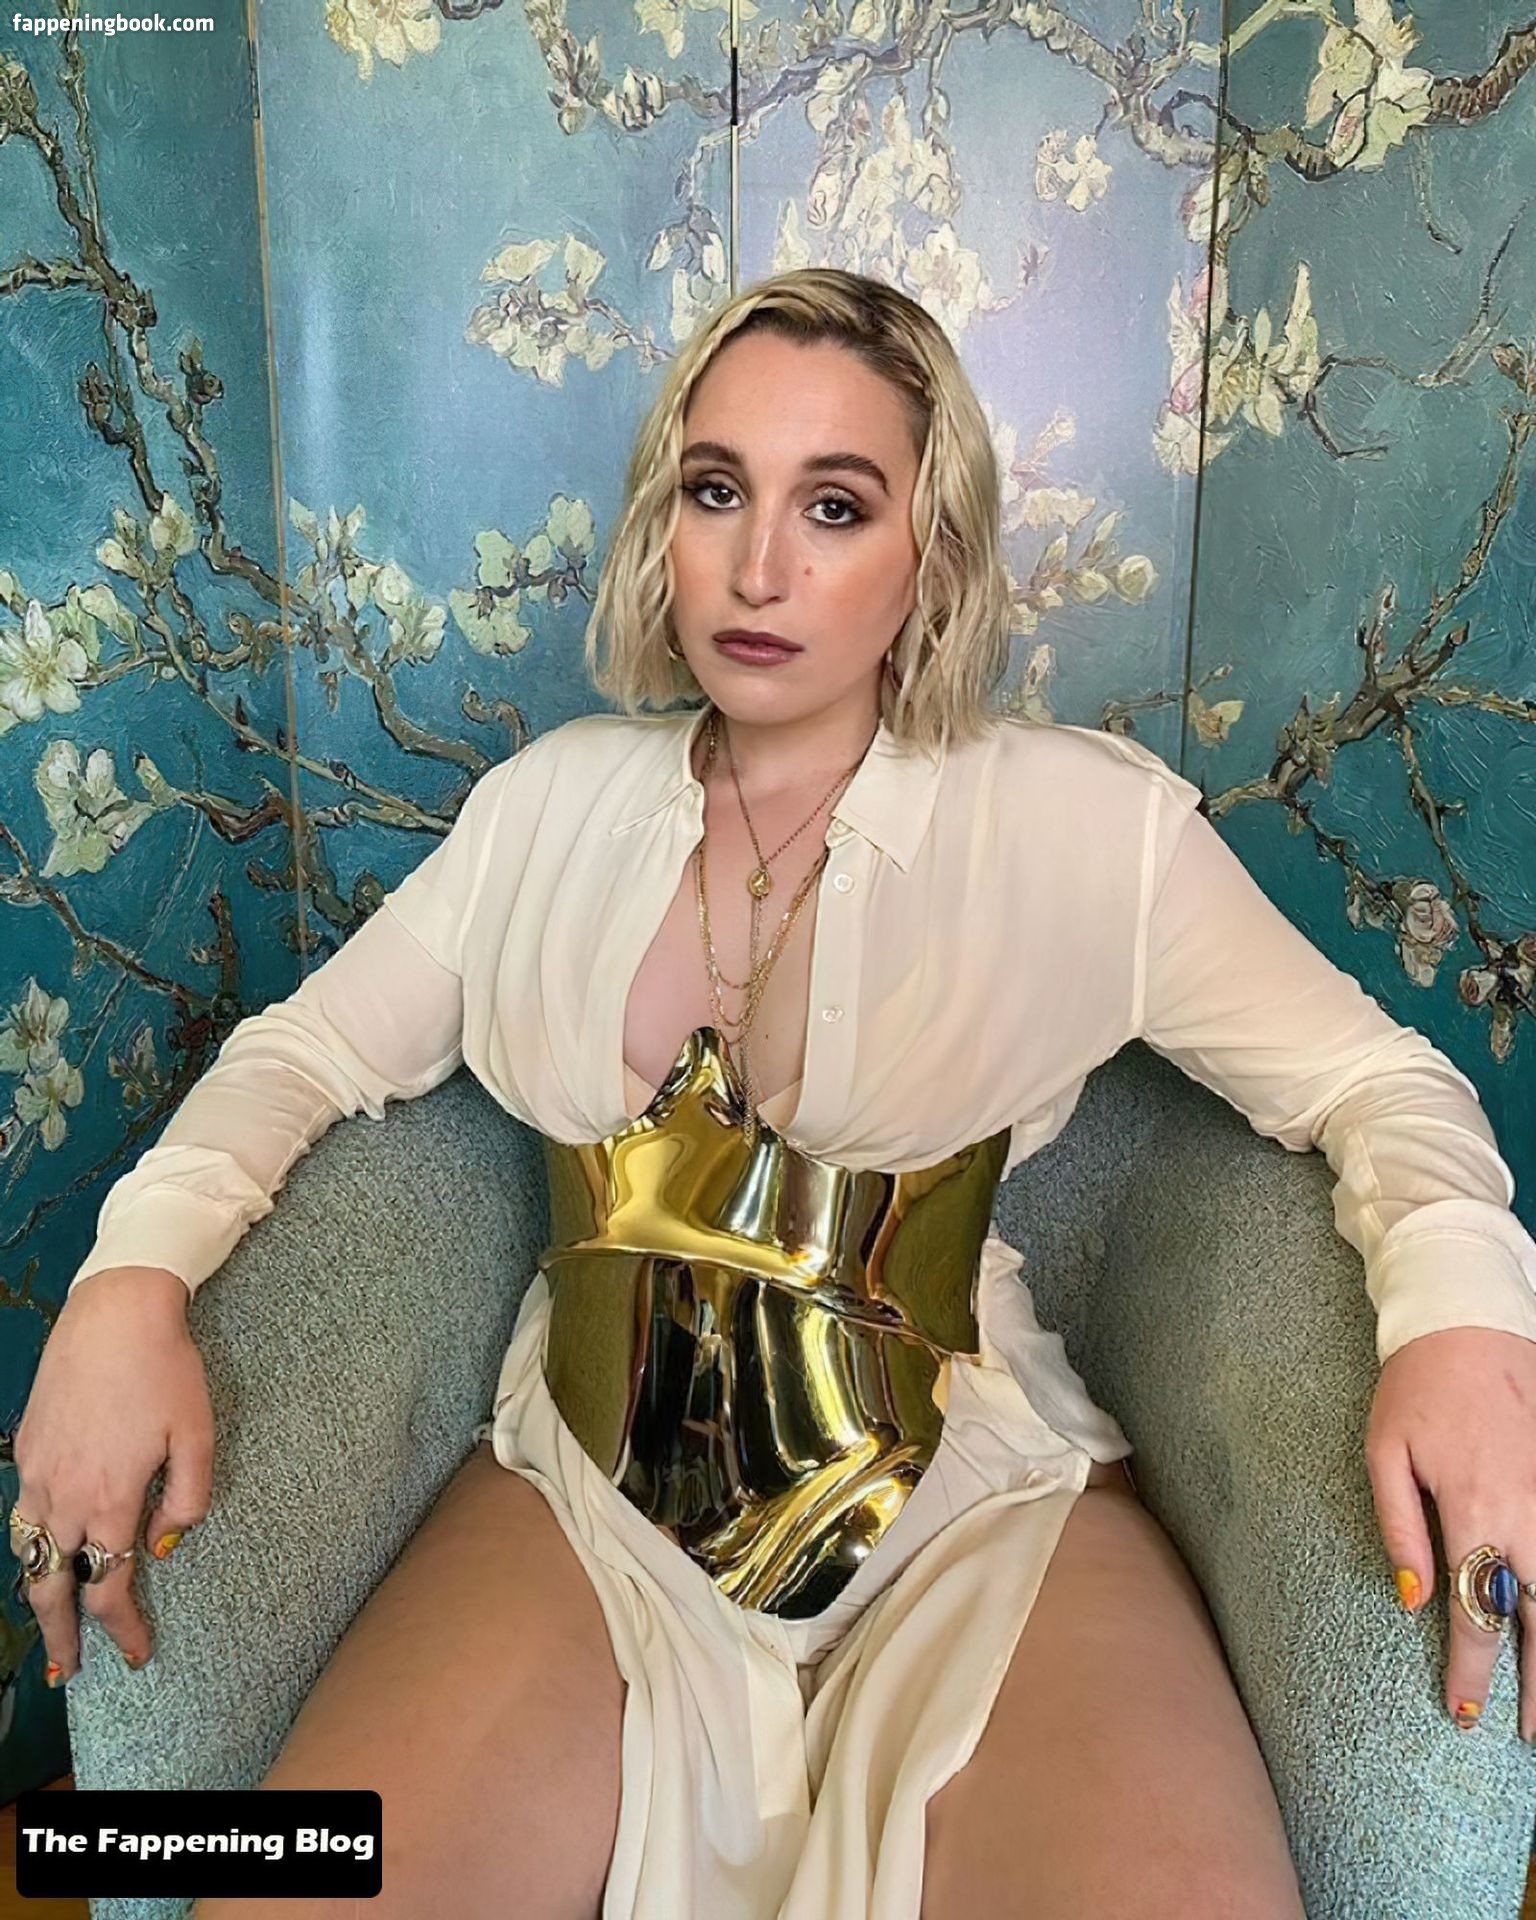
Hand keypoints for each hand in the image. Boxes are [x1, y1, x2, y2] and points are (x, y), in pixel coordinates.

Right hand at [12, 1266, 213, 1684]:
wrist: (115, 1313)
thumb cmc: (165, 1369)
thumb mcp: (197, 1433)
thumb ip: (187, 1498)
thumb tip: (162, 1547)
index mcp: (111, 1499)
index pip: (110, 1586)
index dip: (122, 1629)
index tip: (136, 1655)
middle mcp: (65, 1495)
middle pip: (52, 1586)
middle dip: (59, 1637)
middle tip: (68, 1672)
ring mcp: (38, 1471)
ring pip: (27, 1552)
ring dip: (37, 1594)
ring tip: (48, 1624)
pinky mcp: (26, 1446)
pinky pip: (21, 1513)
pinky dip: (28, 1546)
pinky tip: (41, 1552)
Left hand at [1366, 1324, 1535, 1739]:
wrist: (1470, 1322)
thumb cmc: (1418, 1387)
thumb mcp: (1384, 1453)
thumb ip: (1401, 1528)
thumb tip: (1415, 1598)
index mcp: (1477, 1511)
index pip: (1477, 1613)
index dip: (1471, 1670)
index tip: (1464, 1712)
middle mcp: (1530, 1514)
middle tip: (1525, 1732)